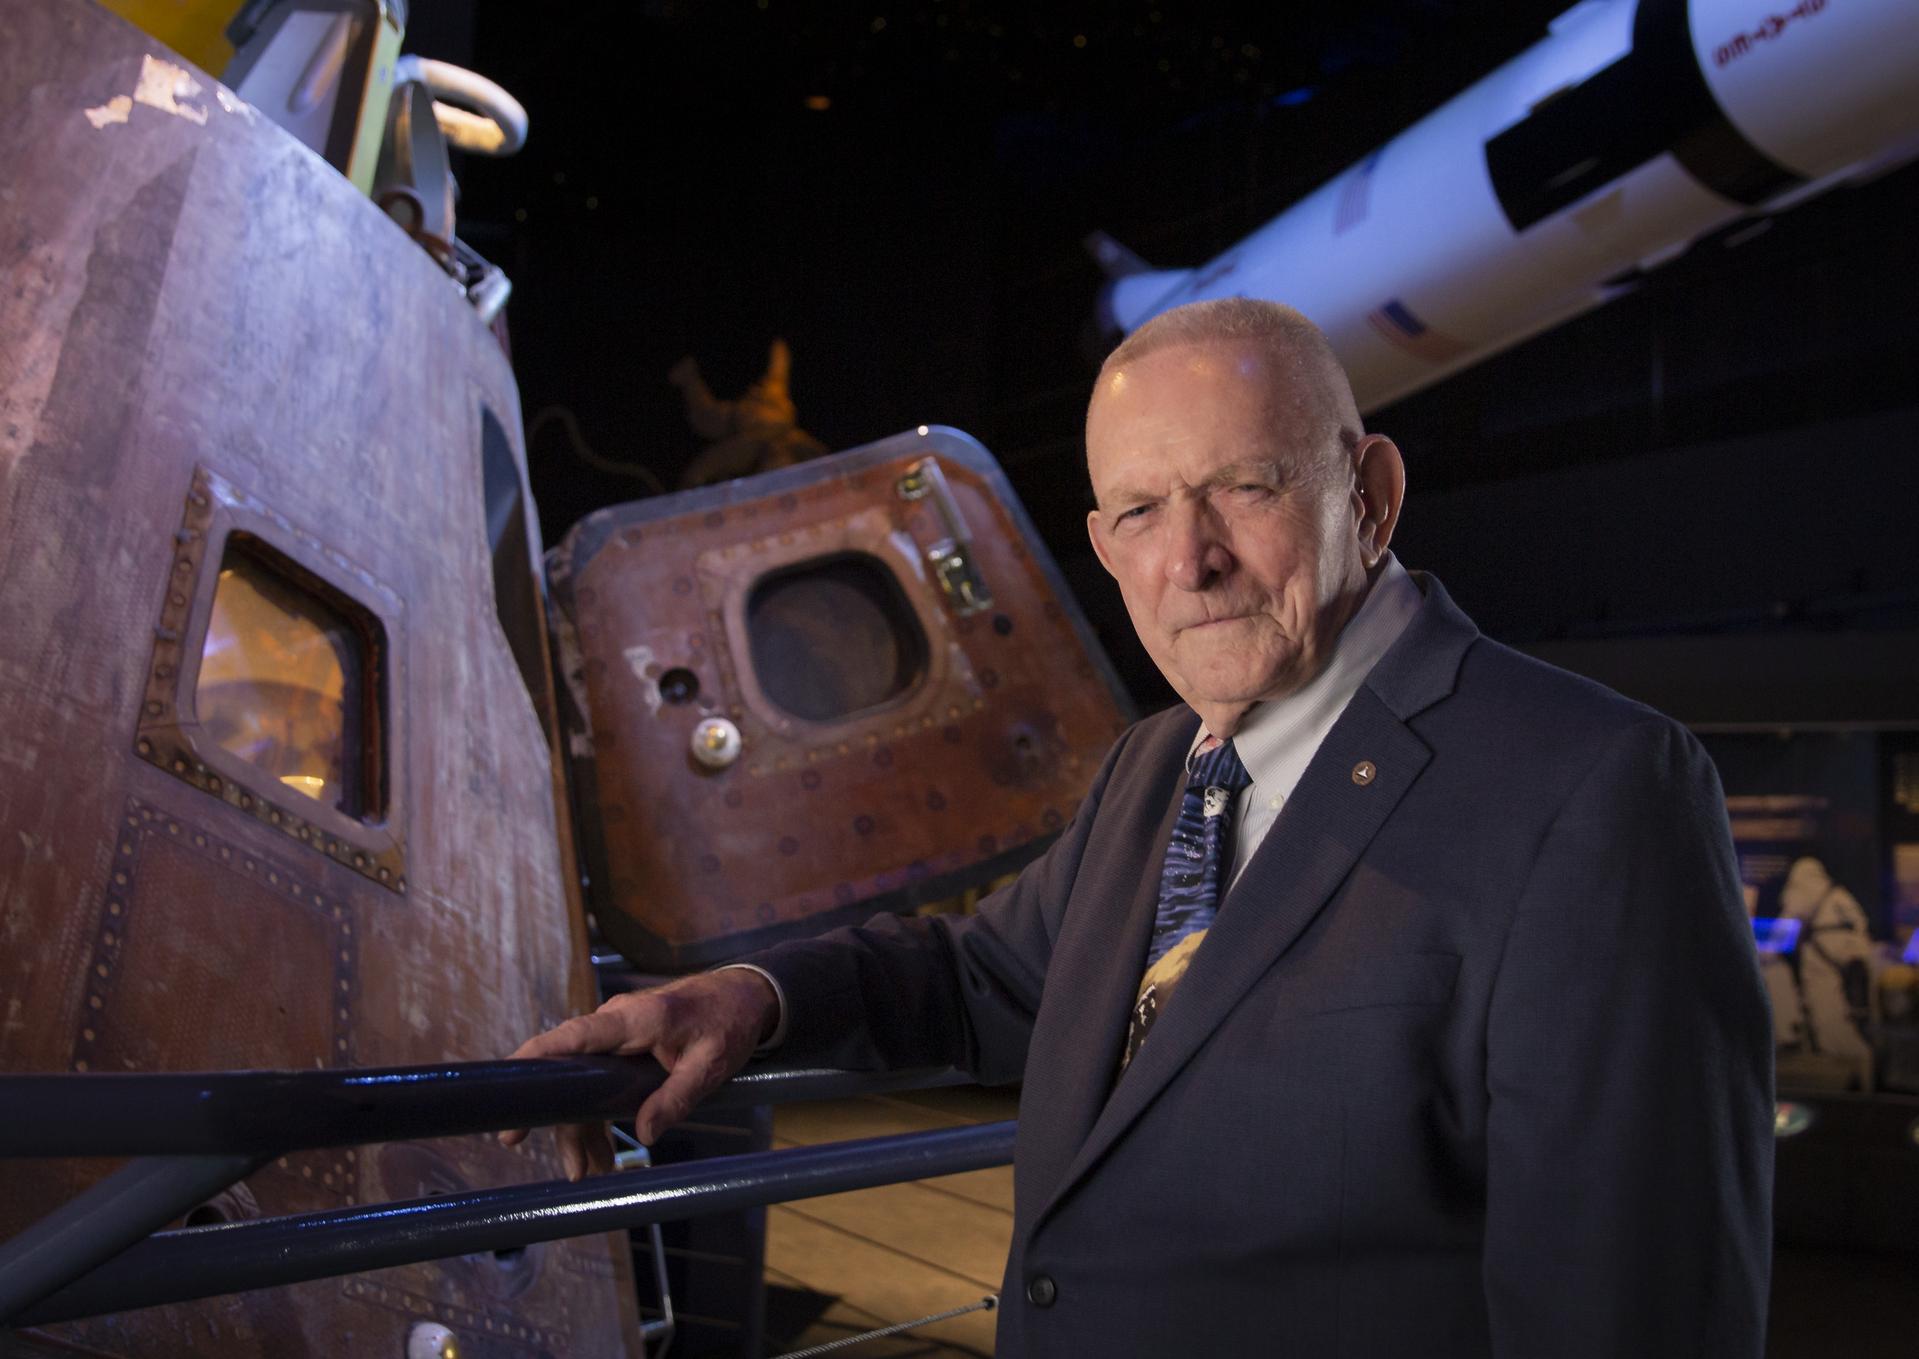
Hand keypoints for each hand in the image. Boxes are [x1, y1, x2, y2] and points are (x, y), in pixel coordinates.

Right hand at [498, 968, 779, 1180]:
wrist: (746, 997)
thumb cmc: (729, 1023)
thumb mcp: (710, 1065)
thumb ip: (676, 1097)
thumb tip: (645, 1134)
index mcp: (634, 1020)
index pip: (573, 1036)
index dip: (535, 1057)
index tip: (504, 1083)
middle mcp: (617, 1023)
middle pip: (570, 1071)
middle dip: (560, 1120)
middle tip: (543, 1158)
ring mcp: (618, 1034)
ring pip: (583, 1084)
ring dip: (581, 1127)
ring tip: (585, 1171)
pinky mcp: (625, 1046)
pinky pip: (599, 1081)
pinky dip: (597, 1116)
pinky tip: (601, 1152)